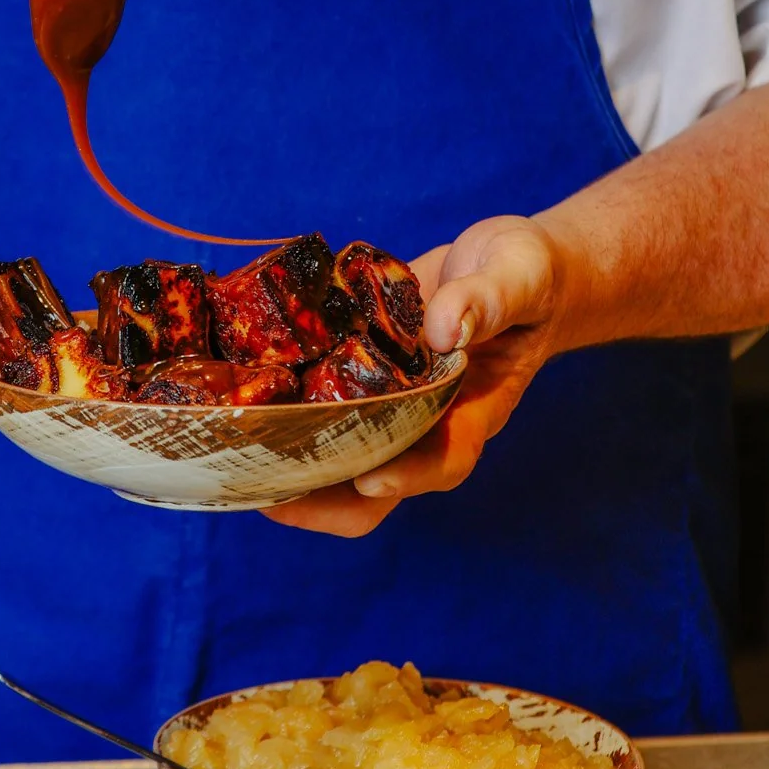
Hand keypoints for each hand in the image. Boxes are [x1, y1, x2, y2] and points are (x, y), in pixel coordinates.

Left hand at [263, 216, 567, 539]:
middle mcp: (428, 419)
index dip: (406, 477)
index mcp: (475, 408)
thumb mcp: (521, 275)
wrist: (514, 267)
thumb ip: (488, 300)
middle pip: (377, 487)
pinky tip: (241, 395)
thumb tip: (442, 329)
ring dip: (293, 465)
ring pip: (341, 456)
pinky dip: (287, 406)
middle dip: (323, 500)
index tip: (369, 479)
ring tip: (238, 457)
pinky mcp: (364, 374)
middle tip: (265, 492)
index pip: (444, 459)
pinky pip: (326, 405)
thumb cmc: (530, 276)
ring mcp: (392, 403)